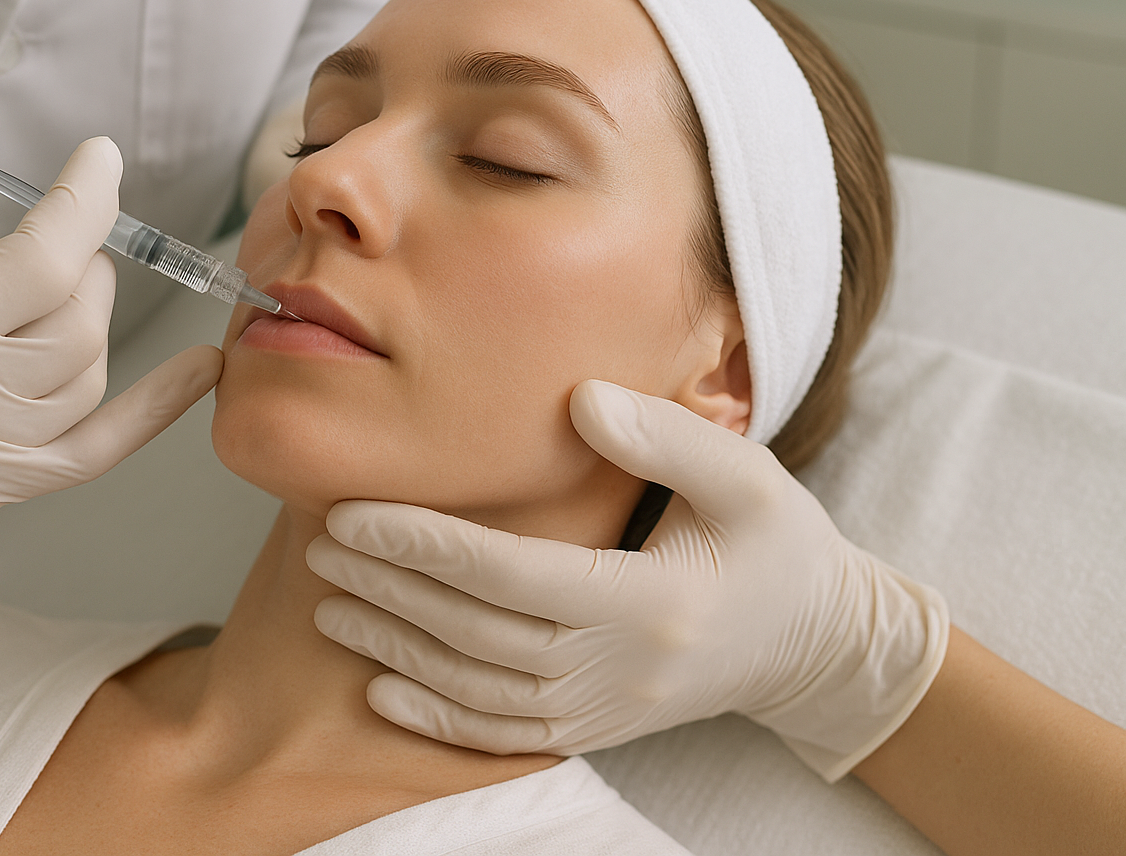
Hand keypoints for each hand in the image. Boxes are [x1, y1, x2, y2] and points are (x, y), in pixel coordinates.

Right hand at [0, 86, 221, 554]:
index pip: (43, 259)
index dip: (87, 198)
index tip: (99, 158)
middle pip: (75, 320)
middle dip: (87, 256)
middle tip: (66, 227)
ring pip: (87, 382)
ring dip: (98, 319)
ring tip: (73, 282)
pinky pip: (87, 459)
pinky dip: (150, 415)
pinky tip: (198, 372)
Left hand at [305, 379, 946, 780]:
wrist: (814, 645)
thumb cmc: (776, 546)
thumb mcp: (746, 475)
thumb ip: (664, 437)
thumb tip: (580, 399)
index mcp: (651, 601)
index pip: (512, 575)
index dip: (427, 546)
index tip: (354, 515)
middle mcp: (619, 669)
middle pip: (477, 633)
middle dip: (390, 590)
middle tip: (320, 549)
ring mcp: (605, 711)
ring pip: (477, 688)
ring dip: (395, 647)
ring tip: (330, 604)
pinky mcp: (595, 731)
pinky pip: (500, 735)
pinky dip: (436, 716)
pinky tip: (382, 686)